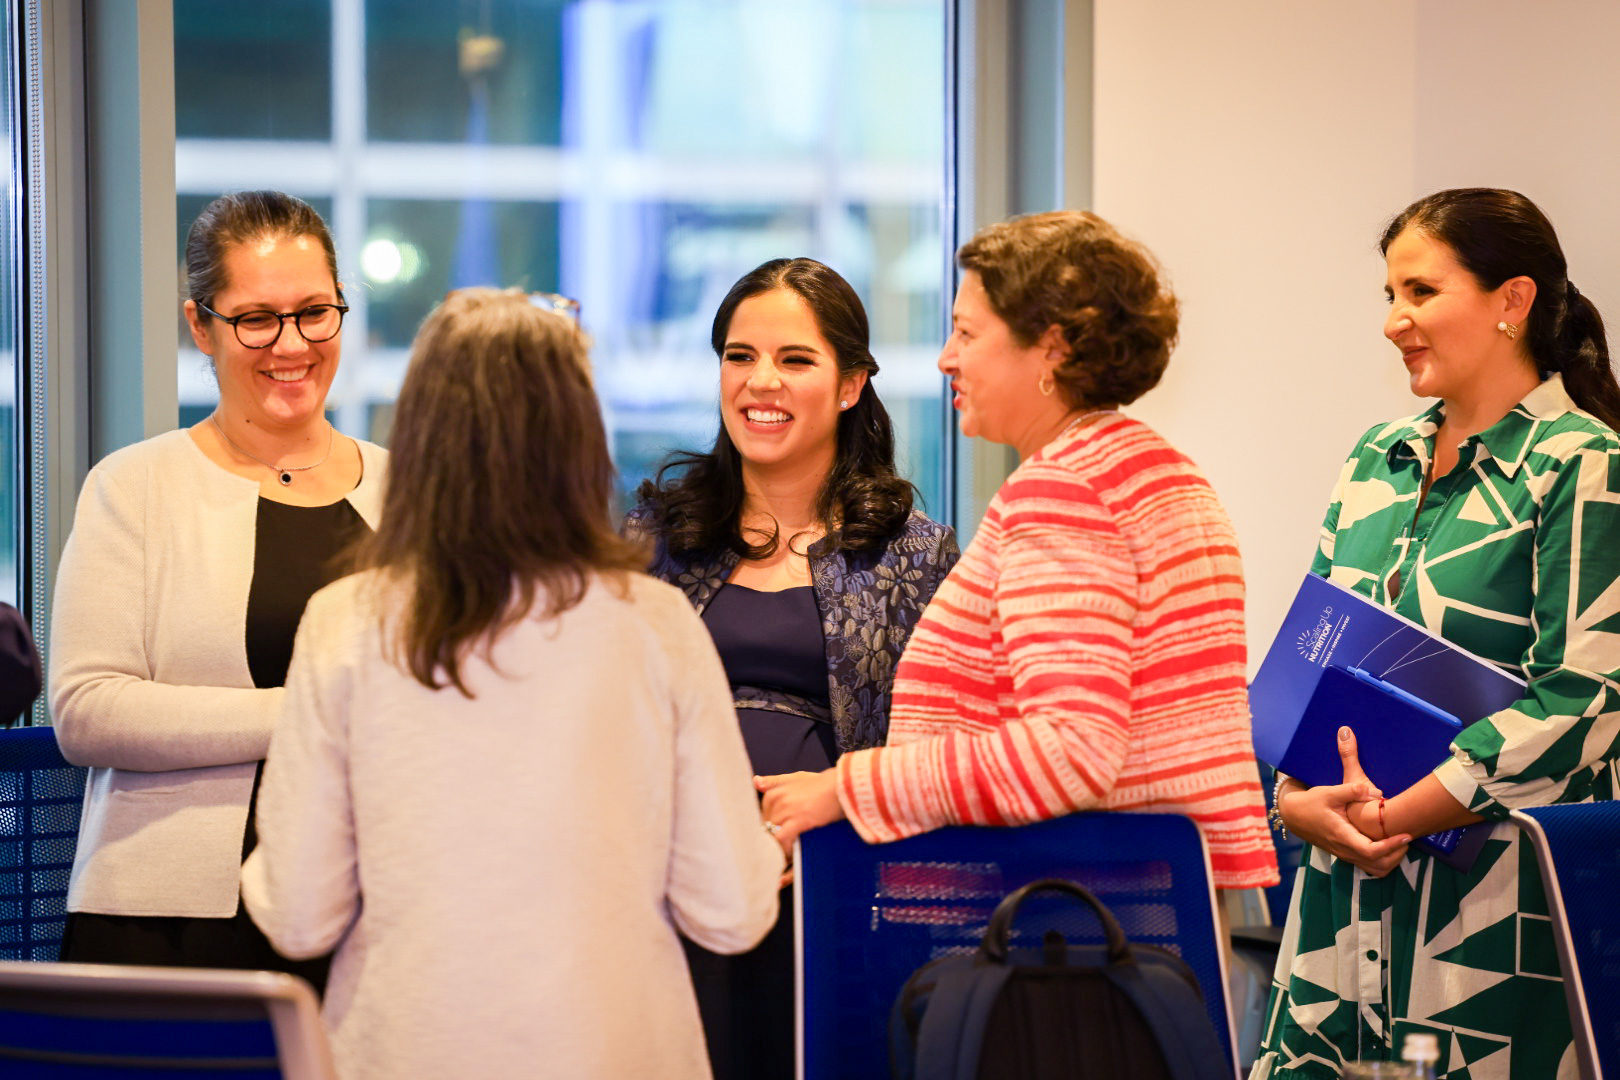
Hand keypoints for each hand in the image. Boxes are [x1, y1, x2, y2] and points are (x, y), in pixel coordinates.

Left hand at [756, 769, 843, 853]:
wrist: (841, 787)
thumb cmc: (820, 784)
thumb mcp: (795, 778)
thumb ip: (774, 781)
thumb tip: (755, 781)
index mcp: (773, 793)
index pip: (762, 819)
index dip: (770, 830)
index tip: (777, 838)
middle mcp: (776, 800)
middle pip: (766, 828)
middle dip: (772, 840)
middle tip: (782, 849)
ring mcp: (786, 810)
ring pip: (772, 835)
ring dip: (778, 847)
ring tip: (787, 855)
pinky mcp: (798, 820)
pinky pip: (782, 840)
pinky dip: (785, 849)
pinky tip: (792, 854)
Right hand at [1279, 726, 1410, 876]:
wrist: (1293, 815)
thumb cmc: (1311, 802)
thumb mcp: (1328, 792)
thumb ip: (1352, 791)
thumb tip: (1377, 792)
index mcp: (1342, 836)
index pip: (1372, 851)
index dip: (1392, 846)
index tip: (1406, 834)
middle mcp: (1345, 850)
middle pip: (1378, 865)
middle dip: (1397, 854)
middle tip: (1406, 836)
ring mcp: (1345, 855)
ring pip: (1375, 869)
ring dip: (1391, 860)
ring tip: (1399, 843)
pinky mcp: (1346, 854)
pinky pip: (1369, 866)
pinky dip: (1383, 861)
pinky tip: (1387, 846)